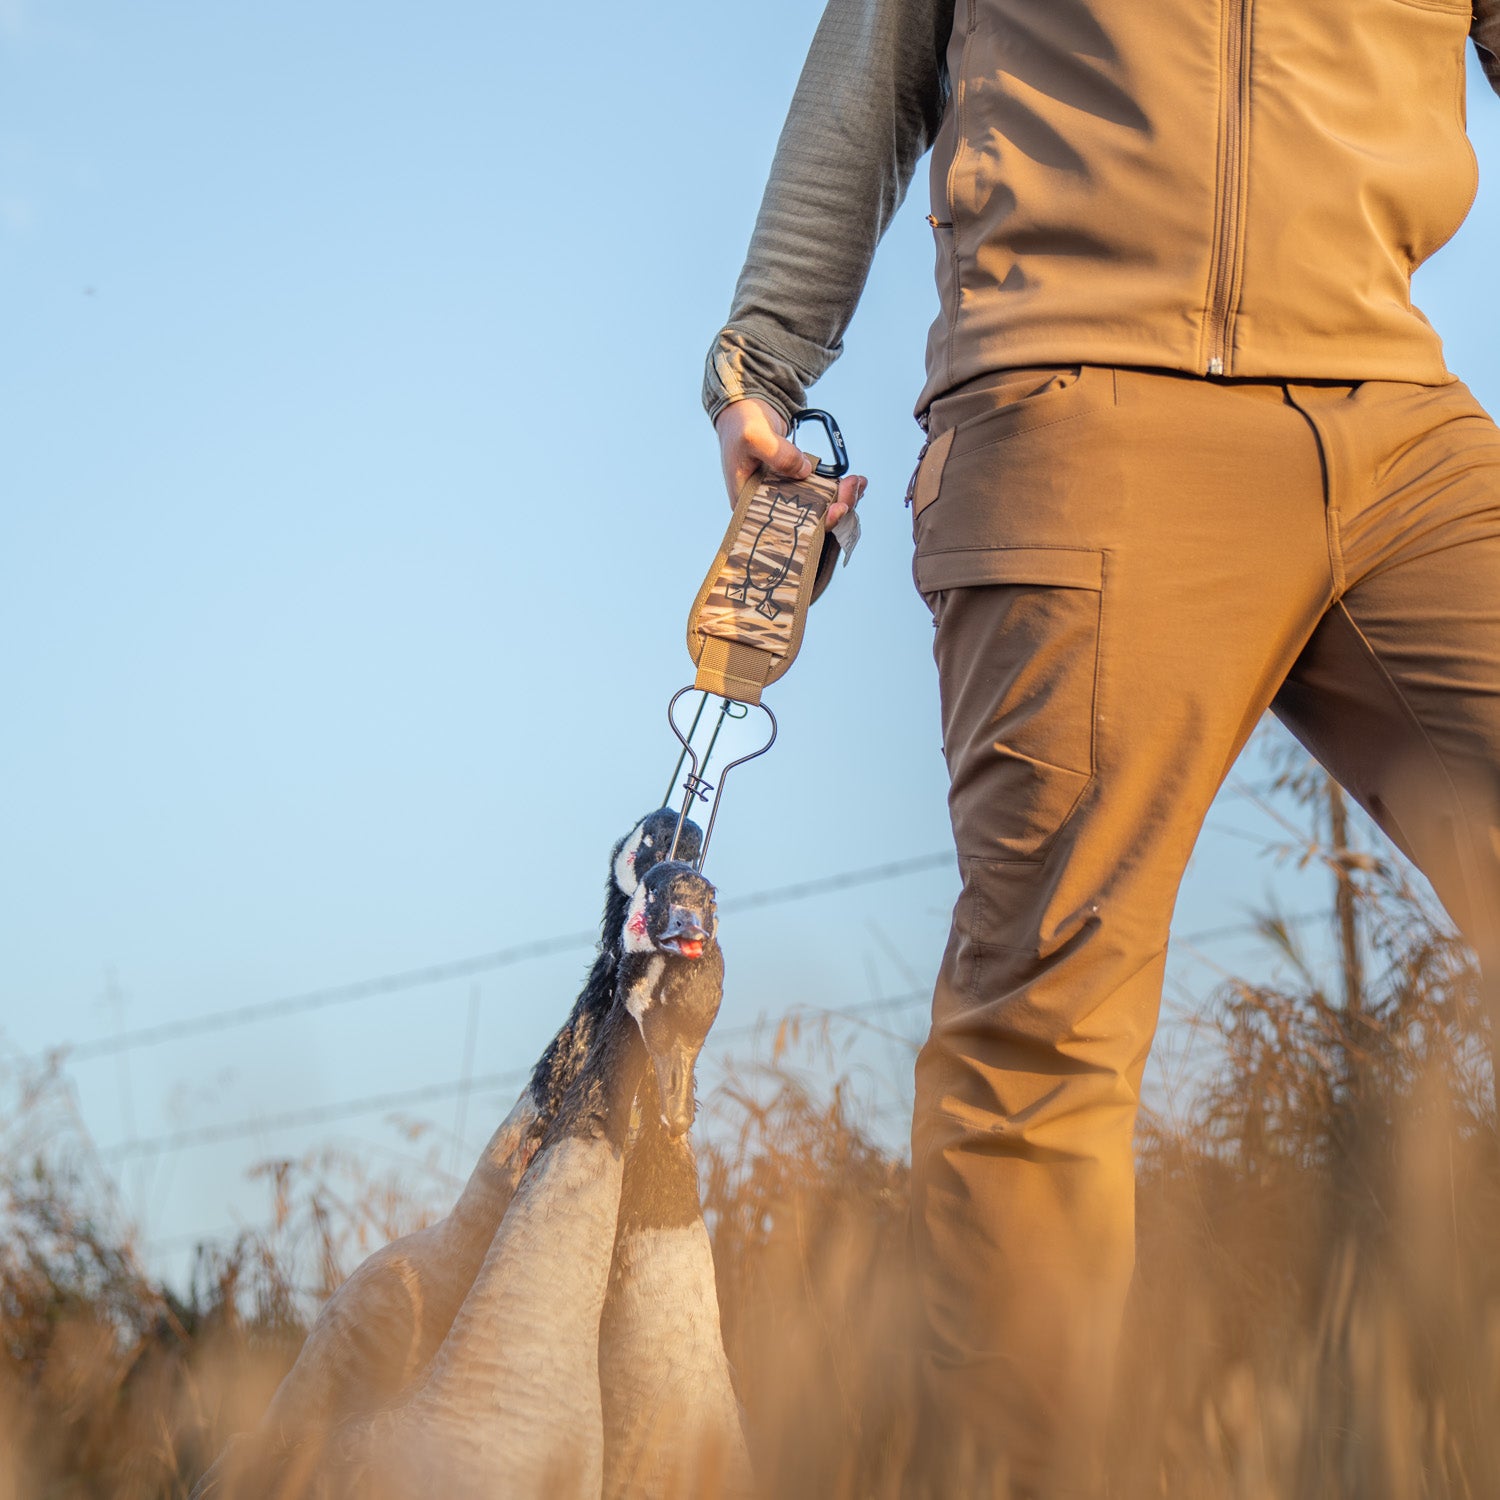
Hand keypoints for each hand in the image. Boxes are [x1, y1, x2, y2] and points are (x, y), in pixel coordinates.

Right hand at [714, 397, 866, 526]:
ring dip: (842, 499)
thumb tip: (805, 470)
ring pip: (817, 509)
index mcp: (751, 506)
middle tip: (854, 487)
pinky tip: (854, 481)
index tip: (838, 509)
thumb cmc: (741, 425)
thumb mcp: (754, 436)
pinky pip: (820, 493)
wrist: (746, 409)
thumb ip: (778, 454)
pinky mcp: (796, 483)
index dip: (815, 525)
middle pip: (807, 522)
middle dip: (837, 509)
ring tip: (858, 482)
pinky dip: (838, 489)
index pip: (787, 527)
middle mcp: (769, 506)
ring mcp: (784, 495)